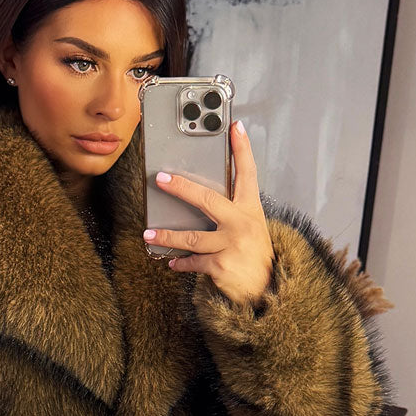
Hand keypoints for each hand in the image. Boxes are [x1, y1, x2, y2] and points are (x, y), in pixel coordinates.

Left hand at [143, 120, 274, 306]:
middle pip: (207, 199)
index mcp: (250, 209)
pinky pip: (193, 261)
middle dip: (182, 187)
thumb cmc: (255, 254)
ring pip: (191, 236)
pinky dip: (181, 262)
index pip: (247, 173)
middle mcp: (241, 223)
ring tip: (149, 234)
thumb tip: (201, 198)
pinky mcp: (220, 265)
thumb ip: (233, 211)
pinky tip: (172, 261)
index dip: (242, 149)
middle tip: (162, 178)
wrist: (266, 288)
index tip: (235, 127)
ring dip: (167, 236)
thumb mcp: (252, 226)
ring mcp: (230, 244)